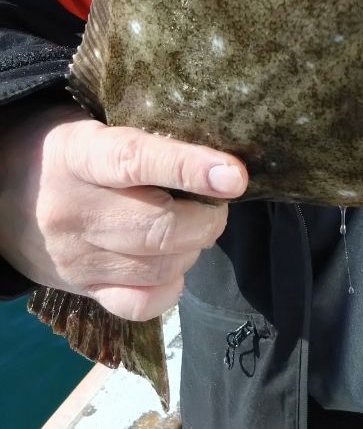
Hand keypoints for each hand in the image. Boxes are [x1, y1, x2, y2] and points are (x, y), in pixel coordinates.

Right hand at [0, 104, 247, 320]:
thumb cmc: (61, 146)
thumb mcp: (91, 123)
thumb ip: (141, 135)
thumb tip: (211, 151)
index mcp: (77, 156)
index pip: (136, 162)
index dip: (190, 169)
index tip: (234, 175)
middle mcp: (74, 211)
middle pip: (158, 228)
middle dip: (208, 218)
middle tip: (219, 201)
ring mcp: (76, 257)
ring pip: (158, 268)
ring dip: (195, 249)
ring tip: (197, 227)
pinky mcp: (81, 289)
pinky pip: (139, 304)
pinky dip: (171, 288)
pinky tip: (174, 265)